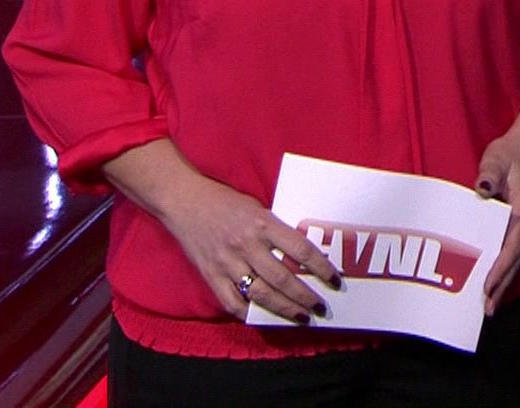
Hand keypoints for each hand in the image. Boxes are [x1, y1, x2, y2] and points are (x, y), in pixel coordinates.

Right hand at [158, 172, 341, 323]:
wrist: (184, 200)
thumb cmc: (226, 202)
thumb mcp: (259, 208)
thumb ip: (277, 231)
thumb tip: (304, 256)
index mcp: (263, 223)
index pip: (300, 250)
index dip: (321, 268)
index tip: (335, 281)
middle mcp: (246, 244)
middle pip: (283, 278)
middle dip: (306, 296)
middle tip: (322, 307)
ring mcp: (227, 262)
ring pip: (261, 294)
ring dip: (285, 309)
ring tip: (302, 317)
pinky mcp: (210, 275)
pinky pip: (232, 302)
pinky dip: (250, 313)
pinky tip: (266, 318)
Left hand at [477, 130, 519, 314]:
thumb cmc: (511, 152)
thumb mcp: (497, 158)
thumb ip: (490, 172)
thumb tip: (482, 188)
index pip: (511, 245)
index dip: (499, 268)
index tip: (486, 286)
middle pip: (516, 260)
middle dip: (502, 285)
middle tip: (487, 308)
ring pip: (519, 258)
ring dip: (506, 280)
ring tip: (491, 302)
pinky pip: (519, 251)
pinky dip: (509, 268)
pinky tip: (499, 278)